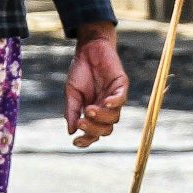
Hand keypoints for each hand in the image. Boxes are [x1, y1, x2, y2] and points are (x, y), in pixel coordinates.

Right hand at [64, 23, 127, 147]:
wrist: (88, 49)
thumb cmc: (80, 71)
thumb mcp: (71, 93)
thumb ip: (72, 111)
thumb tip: (71, 131)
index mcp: (94, 113)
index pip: (94, 133)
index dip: (86, 140)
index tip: (76, 142)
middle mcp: (106, 109)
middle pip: (106, 130)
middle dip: (93, 130)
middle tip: (81, 121)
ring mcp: (115, 98)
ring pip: (114, 118)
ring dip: (101, 117)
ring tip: (89, 109)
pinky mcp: (121, 86)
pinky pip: (121, 99)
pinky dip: (114, 103)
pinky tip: (105, 102)